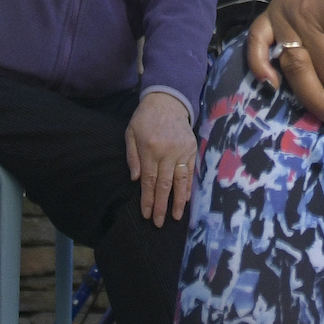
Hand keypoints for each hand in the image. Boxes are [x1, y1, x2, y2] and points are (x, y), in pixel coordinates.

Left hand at [127, 89, 200, 221]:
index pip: (148, 180)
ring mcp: (181, 151)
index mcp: (150, 148)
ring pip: (180, 181)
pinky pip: (190, 172)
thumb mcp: (131, 133)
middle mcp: (167, 152)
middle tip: (159, 223)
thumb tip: (136, 180)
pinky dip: (188, 187)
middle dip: (161, 205)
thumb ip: (132, 156)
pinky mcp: (191, 149)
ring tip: (176, 217)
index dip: (147, 199)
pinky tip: (186, 199)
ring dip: (178, 201)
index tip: (146, 214)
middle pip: (164, 184)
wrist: (167, 100)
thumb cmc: (145, 118)